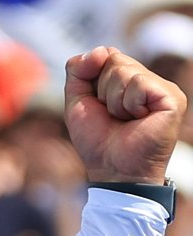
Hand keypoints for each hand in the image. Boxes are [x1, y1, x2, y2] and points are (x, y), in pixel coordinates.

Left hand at [65, 46, 185, 182]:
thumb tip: (99, 50)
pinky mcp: (172, 98)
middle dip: (102, 91)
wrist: (113, 171)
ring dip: (114, 101)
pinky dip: (128, 104)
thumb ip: (78, 72)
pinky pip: (139, 84)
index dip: (92, 77)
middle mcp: (148, 81)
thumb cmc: (97, 142)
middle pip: (114, 60)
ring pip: (125, 71)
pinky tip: (137, 119)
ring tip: (124, 120)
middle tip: (112, 116)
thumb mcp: (77, 103)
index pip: (107, 55)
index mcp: (129, 80)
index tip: (96, 105)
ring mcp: (162, 88)